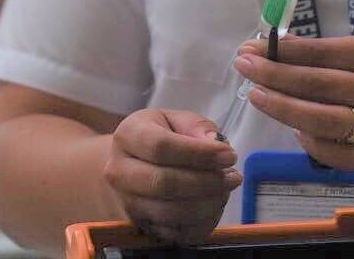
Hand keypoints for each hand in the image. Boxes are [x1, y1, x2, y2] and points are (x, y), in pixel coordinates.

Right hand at [104, 108, 239, 244]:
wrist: (132, 163)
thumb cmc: (159, 136)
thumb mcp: (175, 119)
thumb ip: (196, 126)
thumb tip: (215, 143)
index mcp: (127, 136)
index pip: (161, 147)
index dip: (199, 154)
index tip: (228, 155)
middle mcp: (120, 172)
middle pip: (163, 183)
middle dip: (205, 182)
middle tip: (233, 176)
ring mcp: (129, 203)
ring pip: (170, 212)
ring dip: (207, 204)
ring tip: (225, 190)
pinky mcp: (143, 226)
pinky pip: (176, 234)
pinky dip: (202, 223)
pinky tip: (214, 206)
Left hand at [234, 35, 353, 171]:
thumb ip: (328, 52)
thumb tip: (277, 46)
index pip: (322, 52)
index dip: (282, 51)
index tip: (250, 47)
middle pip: (319, 85)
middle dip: (274, 76)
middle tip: (243, 67)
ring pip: (324, 121)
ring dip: (284, 109)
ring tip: (255, 96)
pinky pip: (336, 154)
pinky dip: (310, 142)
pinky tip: (292, 128)